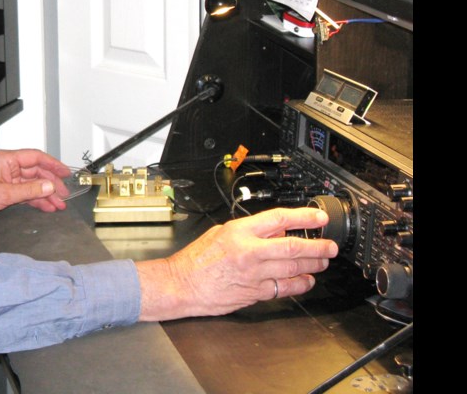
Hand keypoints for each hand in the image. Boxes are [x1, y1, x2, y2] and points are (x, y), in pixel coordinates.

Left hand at [0, 149, 71, 222]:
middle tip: (64, 194)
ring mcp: (7, 178)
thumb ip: (29, 190)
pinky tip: (46, 206)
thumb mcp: (4, 194)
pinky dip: (36, 199)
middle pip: (36, 172)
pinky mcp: (4, 190)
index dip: (53, 164)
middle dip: (51, 183)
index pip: (36, 157)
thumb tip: (49, 186)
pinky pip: (25, 193)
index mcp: (7, 159)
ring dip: (45, 194)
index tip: (65, 173)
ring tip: (58, 204)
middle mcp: (8, 166)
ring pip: (32, 184)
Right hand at [134, 207, 337, 320]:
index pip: (279, 219)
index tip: (319, 219)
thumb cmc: (196, 259)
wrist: (181, 284)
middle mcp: (249, 251)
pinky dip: (299, 284)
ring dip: (313, 264)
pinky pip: (284, 288)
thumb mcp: (220, 233)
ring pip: (293, 268)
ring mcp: (253, 274)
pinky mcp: (254, 293)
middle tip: (330, 246)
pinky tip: (306, 280)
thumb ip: (249, 231)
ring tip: (322, 261)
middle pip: (293, 247)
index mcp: (239, 232)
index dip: (304, 218)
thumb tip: (275, 229)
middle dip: (317, 247)